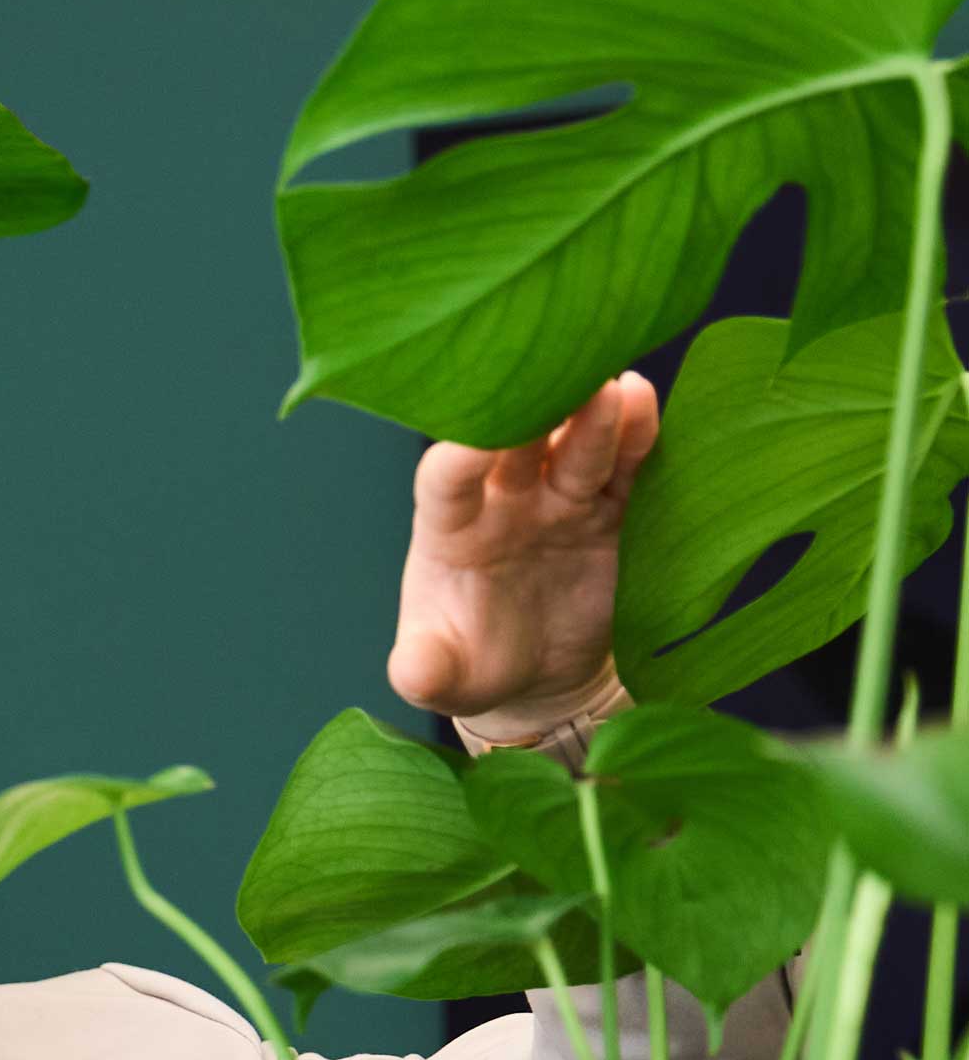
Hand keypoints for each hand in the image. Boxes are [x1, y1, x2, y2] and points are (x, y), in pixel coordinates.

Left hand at [388, 372, 658, 739]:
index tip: (473, 444)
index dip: (459, 458)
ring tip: (614, 390)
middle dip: (534, 411)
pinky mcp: (608, 509)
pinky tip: (643, 402)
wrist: (537, 679)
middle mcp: (502, 500)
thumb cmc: (473, 666)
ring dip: (592, 417)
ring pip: (575, 446)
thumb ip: (425, 670)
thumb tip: (415, 673)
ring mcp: (556, 499)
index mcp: (451, 529)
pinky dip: (636, 436)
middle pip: (516, 443)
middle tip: (554, 381)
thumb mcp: (442, 678)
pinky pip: (623, 467)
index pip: (447, 479)